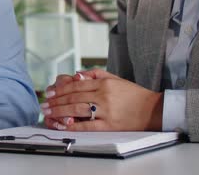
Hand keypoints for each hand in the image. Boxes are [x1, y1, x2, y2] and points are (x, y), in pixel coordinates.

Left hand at [42, 69, 163, 131]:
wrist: (153, 110)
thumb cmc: (133, 95)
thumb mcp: (116, 79)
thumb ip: (96, 74)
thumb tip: (76, 74)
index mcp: (104, 83)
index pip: (76, 85)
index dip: (60, 88)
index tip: (49, 92)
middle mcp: (104, 95)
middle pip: (74, 96)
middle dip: (56, 101)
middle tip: (44, 104)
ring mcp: (107, 110)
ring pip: (77, 109)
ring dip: (60, 111)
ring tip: (49, 113)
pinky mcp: (110, 125)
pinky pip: (88, 125)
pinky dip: (74, 125)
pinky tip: (64, 124)